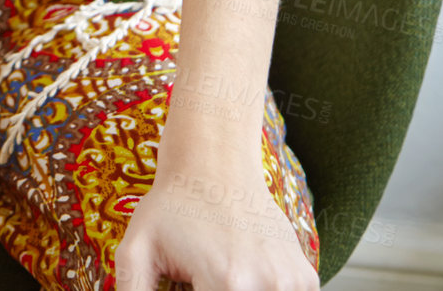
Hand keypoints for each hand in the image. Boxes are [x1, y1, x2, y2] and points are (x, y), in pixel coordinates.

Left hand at [114, 154, 318, 290]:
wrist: (215, 164)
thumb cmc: (172, 206)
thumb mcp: (137, 248)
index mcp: (226, 282)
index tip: (191, 286)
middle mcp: (266, 284)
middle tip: (202, 281)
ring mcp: (291, 281)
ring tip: (222, 278)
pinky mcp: (305, 277)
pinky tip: (244, 277)